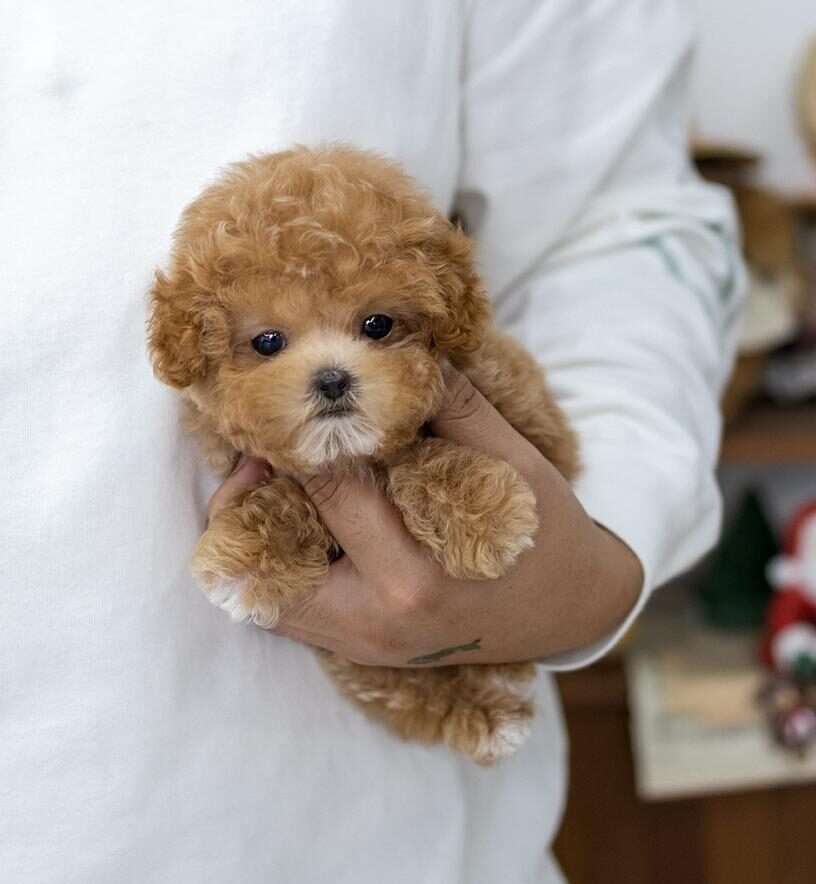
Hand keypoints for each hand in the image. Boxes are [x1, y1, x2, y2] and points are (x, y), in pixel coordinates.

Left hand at [209, 369, 642, 666]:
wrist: (570, 610)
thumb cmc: (547, 533)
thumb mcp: (514, 461)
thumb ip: (451, 406)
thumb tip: (394, 354)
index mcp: (414, 576)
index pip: (331, 489)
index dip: (305, 436)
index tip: (292, 399)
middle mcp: (375, 621)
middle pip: (269, 552)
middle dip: (254, 487)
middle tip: (265, 443)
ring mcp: (363, 644)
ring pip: (260, 594)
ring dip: (251, 532)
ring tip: (271, 480)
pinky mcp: (359, 650)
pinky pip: (285, 611)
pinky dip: (273, 564)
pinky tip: (296, 521)